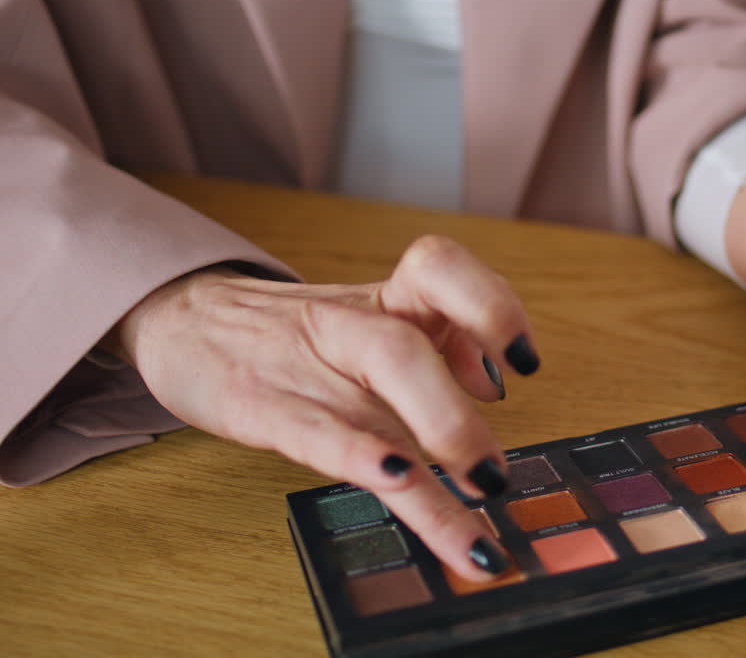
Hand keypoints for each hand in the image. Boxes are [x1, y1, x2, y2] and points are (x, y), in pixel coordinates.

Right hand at [110, 236, 537, 579]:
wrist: (184, 317)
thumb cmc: (296, 330)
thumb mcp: (375, 321)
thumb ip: (443, 344)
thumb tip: (497, 384)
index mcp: (386, 299)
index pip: (440, 270)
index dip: (491, 306)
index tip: (526, 362)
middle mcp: (352, 327)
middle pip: (408, 350)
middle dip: (458, 418)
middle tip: (496, 478)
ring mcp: (306, 367)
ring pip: (373, 402)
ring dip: (431, 453)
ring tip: (478, 509)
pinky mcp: (261, 407)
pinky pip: (317, 432)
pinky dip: (360, 458)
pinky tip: (396, 483)